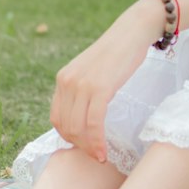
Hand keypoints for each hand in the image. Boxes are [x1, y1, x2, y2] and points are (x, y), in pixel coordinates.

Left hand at [50, 0, 161, 161]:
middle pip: (65, 126)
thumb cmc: (117, 54)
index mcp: (63, 79)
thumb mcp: (91, 72)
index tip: (84, 146)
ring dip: (89, 148)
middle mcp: (67, 82)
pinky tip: (104, 151)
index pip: (56, 118)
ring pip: (78, 128)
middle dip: (80, 146)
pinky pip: (94, 123)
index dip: (68, 137)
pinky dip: (97, 141)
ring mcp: (82, 85)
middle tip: (95, 155)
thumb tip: (82, 118)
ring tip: (100, 156)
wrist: (132, 32)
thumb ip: (82, 90)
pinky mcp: (99, 88)